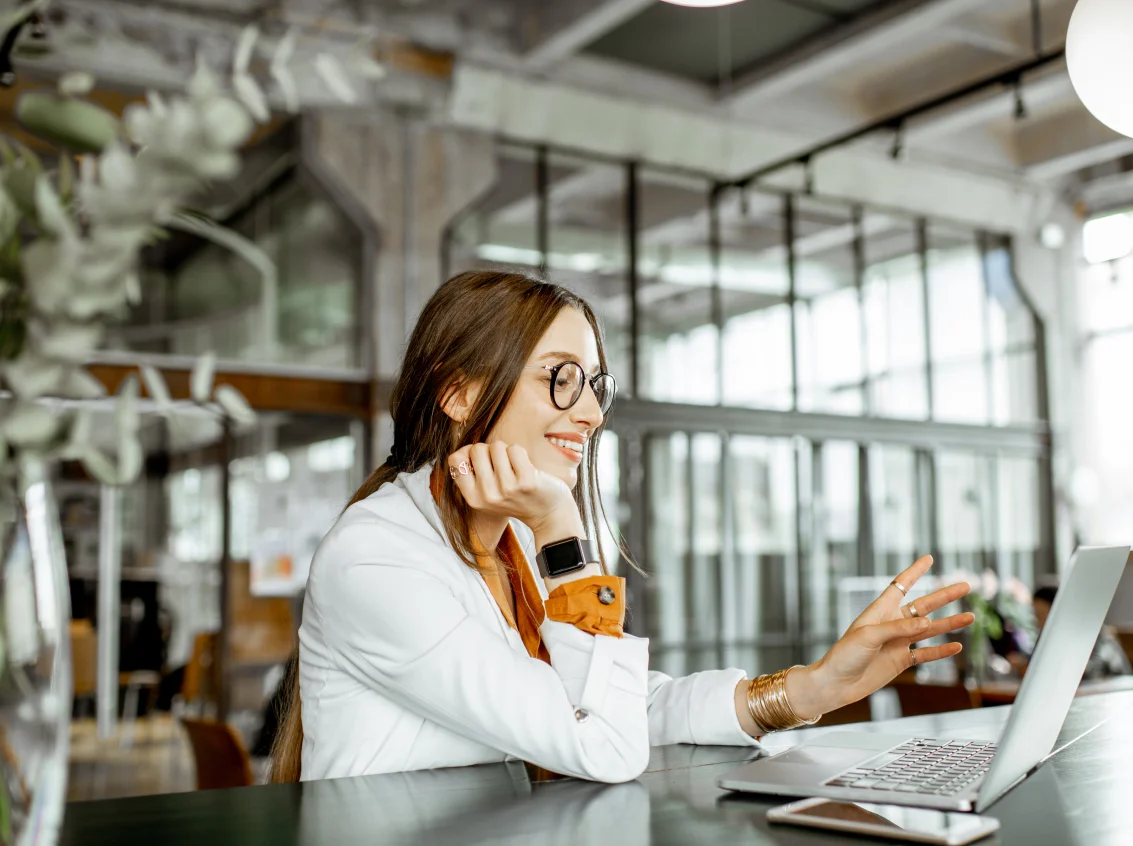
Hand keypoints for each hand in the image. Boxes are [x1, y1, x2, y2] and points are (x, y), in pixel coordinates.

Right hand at [447, 441, 581, 538]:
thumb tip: (465, 449)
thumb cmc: (516, 498)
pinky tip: (527, 468)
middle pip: (477, 449)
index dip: (468, 452)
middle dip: (491, 450)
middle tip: (503, 465)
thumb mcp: (487, 495)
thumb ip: (472, 474)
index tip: (483, 460)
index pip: (455, 460)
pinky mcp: (526, 481)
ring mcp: (507, 489)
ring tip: (516, 468)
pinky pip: (515, 449)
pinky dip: (521, 453)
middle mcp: (487, 496)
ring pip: (497, 446)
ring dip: (507, 451)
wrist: (548, 514)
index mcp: (473, 499)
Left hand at [787, 556, 974, 719]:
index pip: (901, 586)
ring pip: (929, 630)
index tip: (929, 558)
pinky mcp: (900, 661)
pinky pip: (925, 654)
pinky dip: (941, 651)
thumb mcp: (869, 636)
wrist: (836, 684)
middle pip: (923, 606)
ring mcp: (898, 642)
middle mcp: (892, 624)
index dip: (914, 571)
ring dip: (949, 623)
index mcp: (880, 611)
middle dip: (944, 596)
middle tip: (965, 585)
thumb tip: (927, 622)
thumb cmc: (845, 655)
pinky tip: (956, 646)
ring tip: (970, 616)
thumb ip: (898, 628)